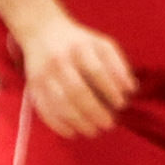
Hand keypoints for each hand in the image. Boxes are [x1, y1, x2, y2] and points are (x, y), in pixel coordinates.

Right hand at [15, 12, 135, 139]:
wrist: (41, 31)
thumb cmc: (79, 42)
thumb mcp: (101, 45)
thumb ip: (118, 65)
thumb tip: (130, 90)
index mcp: (79, 48)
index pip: (96, 71)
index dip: (110, 90)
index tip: (121, 104)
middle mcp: (59, 61)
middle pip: (77, 90)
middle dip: (95, 111)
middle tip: (109, 124)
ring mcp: (44, 75)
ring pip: (60, 103)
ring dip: (78, 121)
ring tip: (93, 131)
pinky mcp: (33, 87)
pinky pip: (44, 110)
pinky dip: (58, 125)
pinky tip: (73, 133)